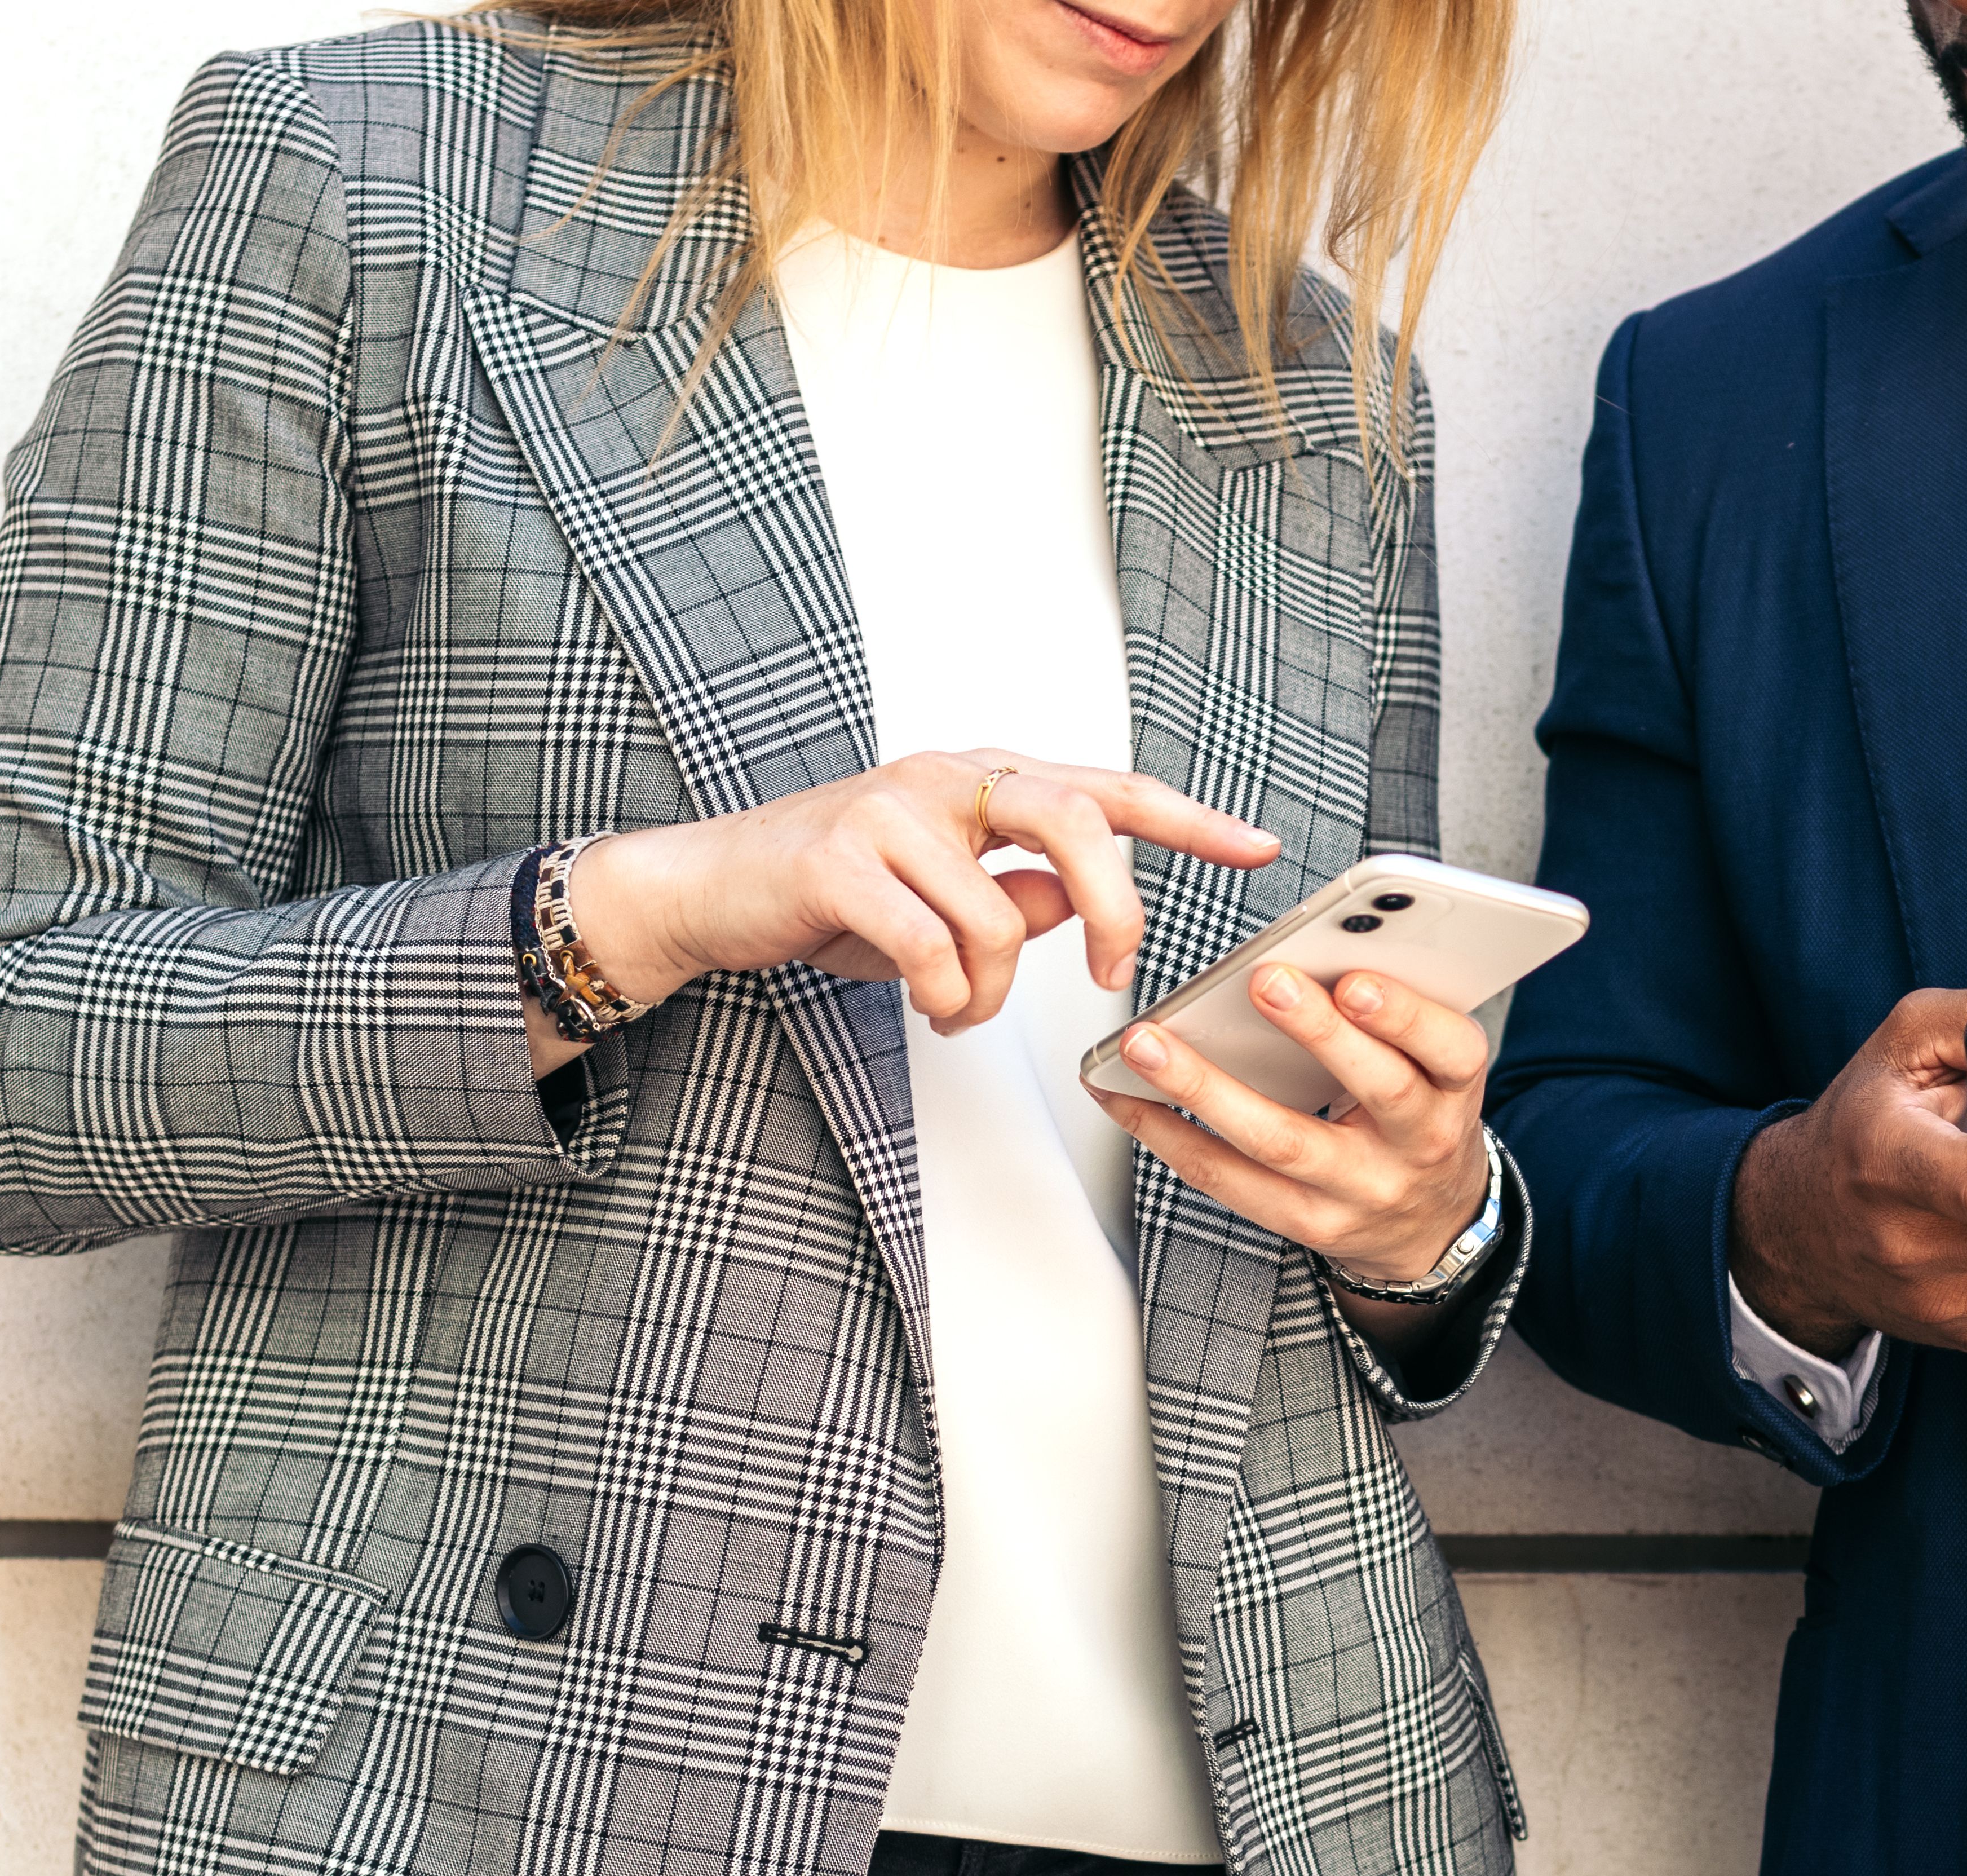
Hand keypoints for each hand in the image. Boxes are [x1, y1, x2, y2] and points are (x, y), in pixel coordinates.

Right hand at [527, 752, 1280, 1073]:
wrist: (708, 889)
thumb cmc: (833, 895)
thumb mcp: (944, 893)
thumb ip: (1022, 892)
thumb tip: (1080, 908)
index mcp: (984, 778)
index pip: (1108, 788)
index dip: (1190, 818)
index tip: (1258, 845)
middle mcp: (945, 777)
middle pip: (1077, 823)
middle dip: (1115, 912)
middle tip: (1114, 976)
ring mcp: (891, 809)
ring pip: (1001, 916)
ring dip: (992, 991)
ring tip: (957, 1007)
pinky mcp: (840, 857)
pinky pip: (934, 947)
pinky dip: (944, 997)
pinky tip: (925, 1003)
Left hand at [1089, 965, 1492, 1343]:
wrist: (1429, 1225)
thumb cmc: (1417, 1116)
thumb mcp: (1432, 1062)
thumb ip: (1390, 1011)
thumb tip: (1309, 948)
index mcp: (1454, 1088)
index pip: (1449, 1048)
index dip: (1403, 1015)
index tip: (1355, 980)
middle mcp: (1417, 1143)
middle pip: (1374, 1090)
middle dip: (1318, 1032)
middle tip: (1263, 981)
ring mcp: (1360, 1192)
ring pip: (1282, 1142)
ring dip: (1206, 1089)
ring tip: (1147, 1045)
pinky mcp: (1306, 1225)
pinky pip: (1229, 1181)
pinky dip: (1169, 1135)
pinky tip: (1127, 1098)